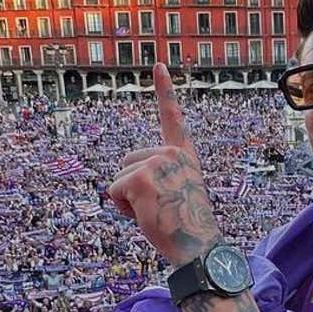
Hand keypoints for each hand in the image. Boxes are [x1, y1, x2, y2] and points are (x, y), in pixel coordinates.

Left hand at [108, 63, 222, 265]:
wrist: (198, 248)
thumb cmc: (186, 228)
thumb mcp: (175, 192)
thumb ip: (157, 176)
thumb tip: (126, 183)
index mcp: (183, 155)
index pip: (172, 117)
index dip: (165, 89)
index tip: (158, 64)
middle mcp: (171, 153)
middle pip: (128, 159)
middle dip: (131, 186)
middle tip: (158, 208)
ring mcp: (156, 163)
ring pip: (119, 177)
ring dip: (127, 200)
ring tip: (154, 213)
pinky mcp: (140, 178)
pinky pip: (113, 191)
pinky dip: (122, 208)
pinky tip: (144, 216)